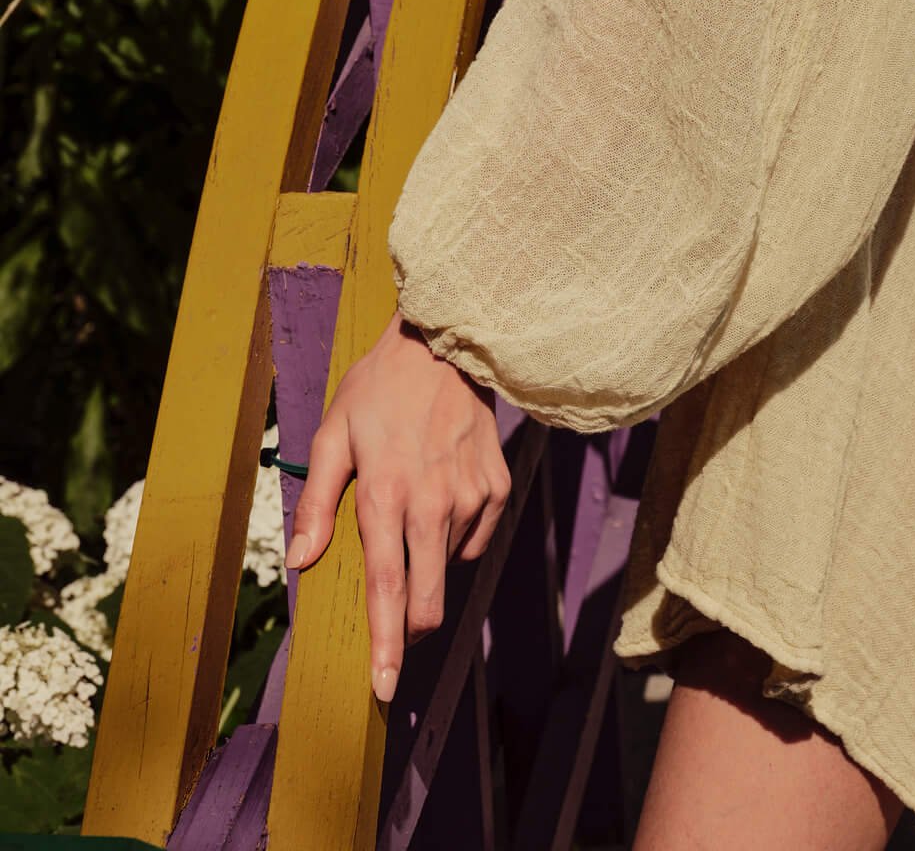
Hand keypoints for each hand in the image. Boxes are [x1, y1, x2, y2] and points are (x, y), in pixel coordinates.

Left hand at [285, 310, 511, 702]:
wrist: (447, 345)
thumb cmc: (380, 388)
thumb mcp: (334, 434)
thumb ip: (316, 501)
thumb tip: (298, 560)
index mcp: (387, 494)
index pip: (386, 588)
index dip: (384, 645)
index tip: (382, 687)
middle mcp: (434, 503)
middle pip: (427, 600)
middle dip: (408, 628)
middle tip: (392, 626)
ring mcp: (472, 497)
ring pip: (450, 569)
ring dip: (428, 565)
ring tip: (412, 510)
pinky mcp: (498, 488)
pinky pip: (474, 540)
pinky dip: (454, 537)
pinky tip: (440, 499)